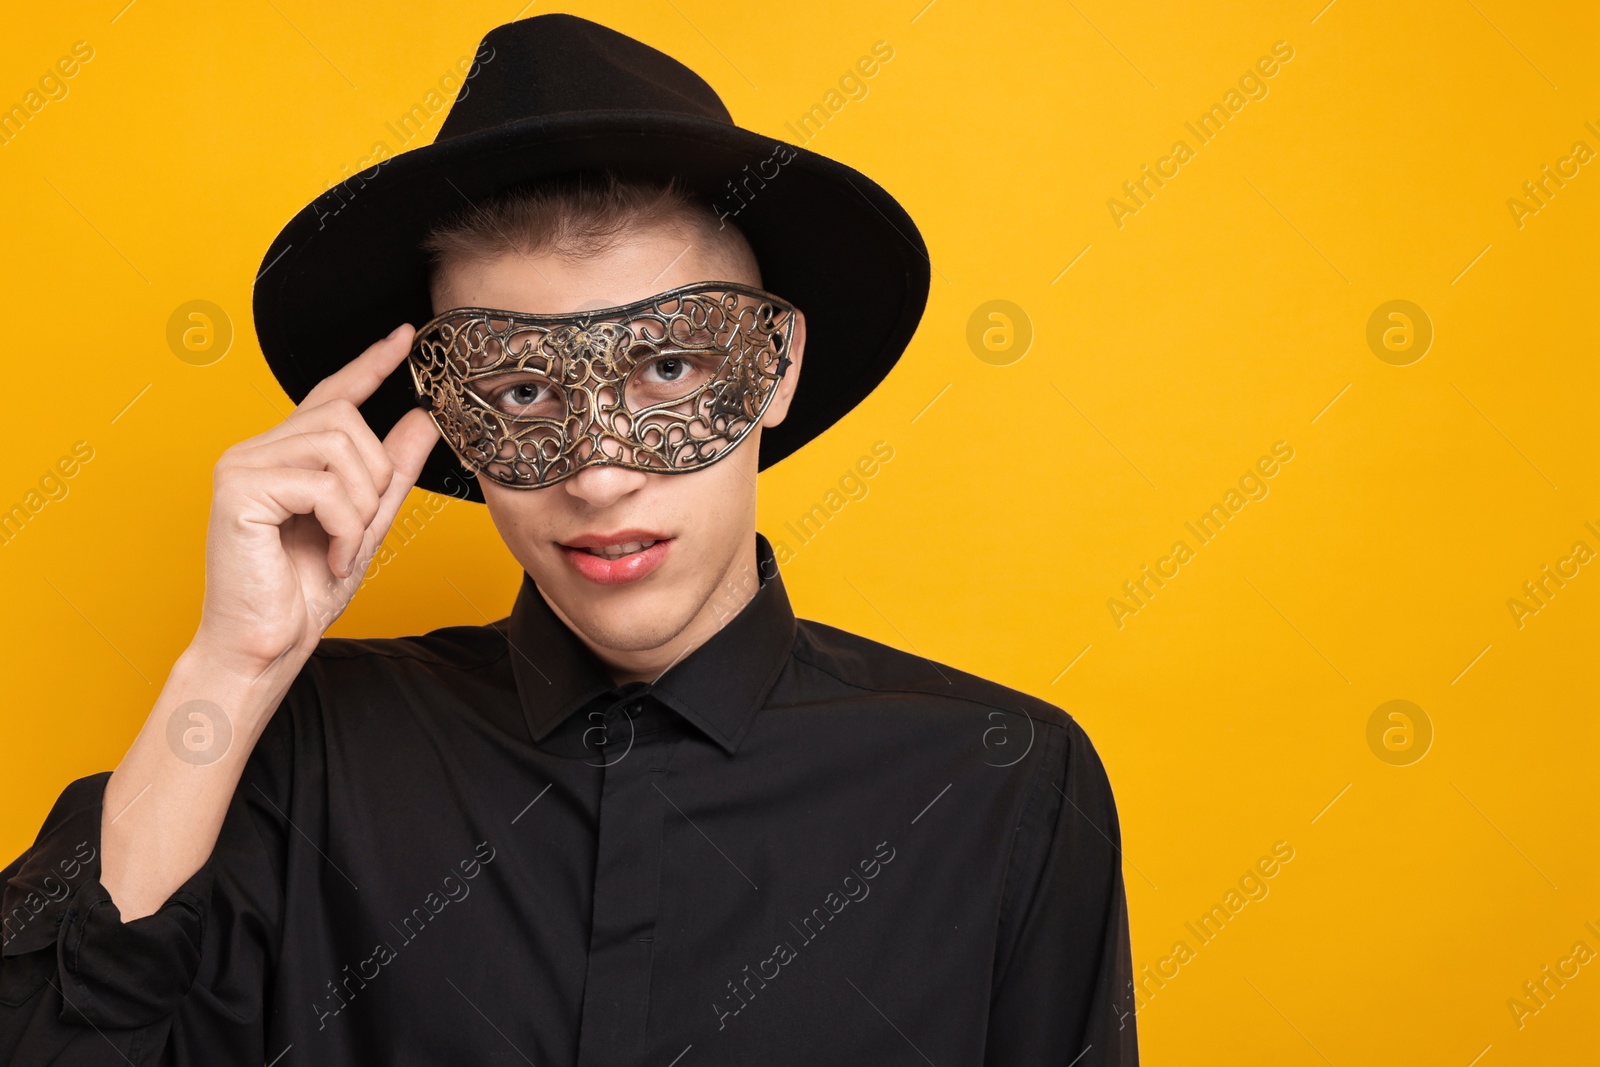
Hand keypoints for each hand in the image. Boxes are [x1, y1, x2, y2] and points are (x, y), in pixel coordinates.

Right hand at [190, 324, 439, 676]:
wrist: (266, 644)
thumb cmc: (305, 591)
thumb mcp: (367, 523)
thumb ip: (392, 471)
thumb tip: (421, 418)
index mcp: (285, 454)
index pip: (332, 394)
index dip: (371, 364)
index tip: (406, 337)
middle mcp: (258, 449)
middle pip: (347, 420)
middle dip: (376, 478)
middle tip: (360, 530)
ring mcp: (242, 464)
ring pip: (339, 447)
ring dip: (361, 507)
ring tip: (343, 545)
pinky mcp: (238, 489)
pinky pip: (322, 485)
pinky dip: (344, 527)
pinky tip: (332, 555)